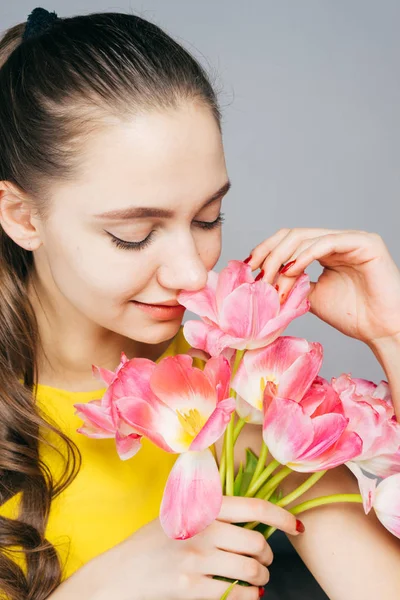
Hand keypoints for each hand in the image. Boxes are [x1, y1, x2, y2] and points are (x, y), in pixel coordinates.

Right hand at [87, 495, 303, 599]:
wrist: (119, 573)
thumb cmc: (151, 542)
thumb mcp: (178, 514)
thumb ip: (210, 511)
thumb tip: (253, 516)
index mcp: (200, 507)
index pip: (253, 507)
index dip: (281, 515)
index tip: (296, 525)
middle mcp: (202, 529)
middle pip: (257, 542)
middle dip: (268, 555)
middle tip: (265, 559)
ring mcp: (197, 560)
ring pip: (251, 570)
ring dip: (261, 577)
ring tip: (257, 578)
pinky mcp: (192, 588)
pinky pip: (236, 594)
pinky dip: (250, 597)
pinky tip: (249, 595)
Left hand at [246, 228, 399, 345]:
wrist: (382, 330)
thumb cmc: (353, 316)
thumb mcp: (312, 298)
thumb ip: (292, 284)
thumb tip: (262, 281)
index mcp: (324, 251)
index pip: (288, 240)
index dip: (266, 250)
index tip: (248, 268)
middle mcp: (336, 241)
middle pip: (292, 235)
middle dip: (270, 253)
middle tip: (257, 274)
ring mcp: (350, 239)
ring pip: (305, 237)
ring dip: (283, 258)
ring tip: (272, 279)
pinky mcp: (364, 242)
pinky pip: (327, 242)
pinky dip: (305, 255)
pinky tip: (292, 269)